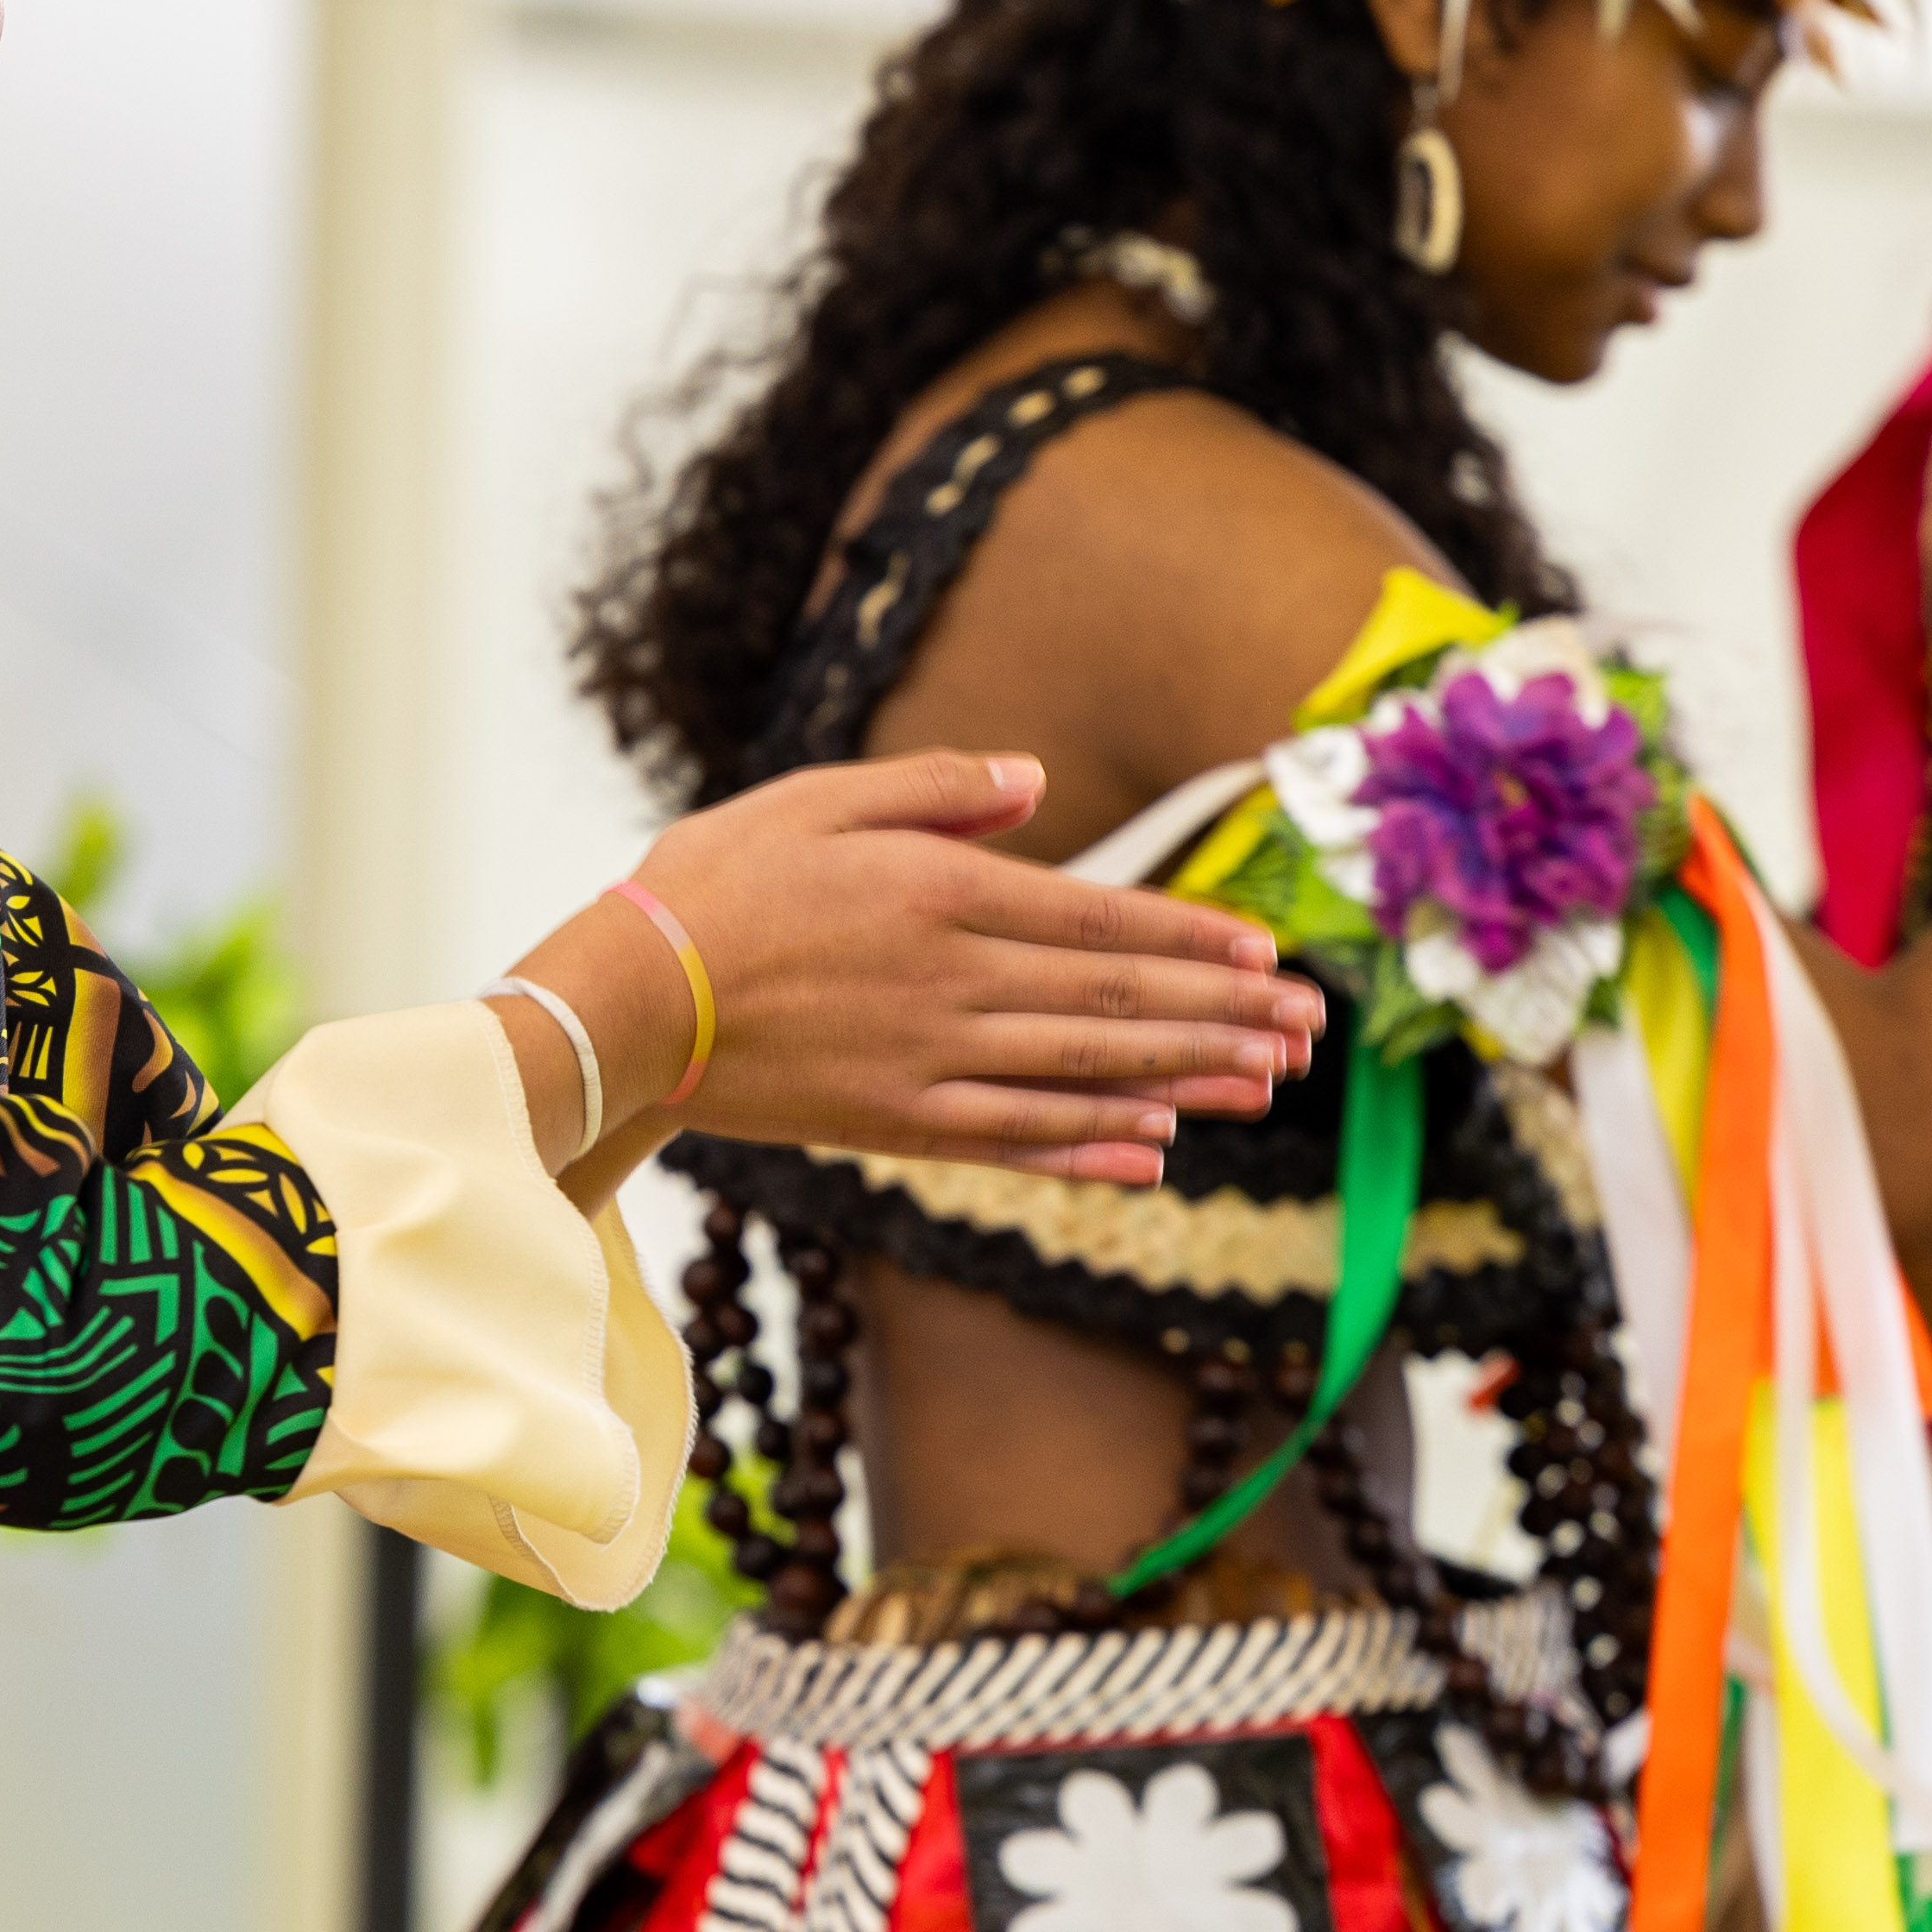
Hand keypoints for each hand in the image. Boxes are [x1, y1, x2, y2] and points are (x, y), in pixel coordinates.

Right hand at [591, 750, 1317, 1182]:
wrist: (620, 1005)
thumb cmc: (709, 885)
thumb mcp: (813, 798)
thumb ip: (931, 786)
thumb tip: (1033, 780)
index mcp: (938, 891)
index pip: (1102, 919)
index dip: (1195, 940)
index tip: (1272, 957)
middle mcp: (951, 982)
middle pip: (1115, 1004)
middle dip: (1225, 1015)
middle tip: (1311, 1033)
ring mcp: (927, 1063)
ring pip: (1085, 1075)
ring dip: (1187, 1080)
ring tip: (1266, 1086)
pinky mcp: (895, 1124)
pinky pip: (1018, 1141)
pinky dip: (1095, 1148)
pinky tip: (1157, 1152)